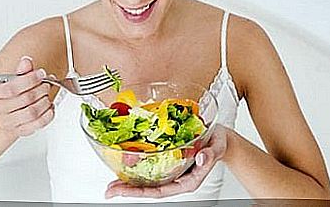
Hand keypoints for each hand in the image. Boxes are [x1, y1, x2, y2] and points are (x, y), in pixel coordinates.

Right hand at [0, 56, 54, 136]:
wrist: (4, 114)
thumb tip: (26, 61)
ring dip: (45, 102)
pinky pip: (37, 124)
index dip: (30, 80)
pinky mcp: (19, 131)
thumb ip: (21, 71)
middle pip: (25, 100)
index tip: (41, 74)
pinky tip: (50, 107)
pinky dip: (48, 115)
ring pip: (32, 113)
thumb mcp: (11, 80)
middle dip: (41, 89)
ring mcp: (7, 122)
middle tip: (46, 84)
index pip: (11, 88)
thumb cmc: (8, 95)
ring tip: (47, 95)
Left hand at [105, 124, 227, 198]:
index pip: (161, 191)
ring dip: (129, 181)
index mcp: (188, 180)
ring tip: (112, 182)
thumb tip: (201, 159)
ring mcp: (171, 170)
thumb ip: (210, 154)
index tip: (125, 191)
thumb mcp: (217, 147)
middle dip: (129, 190)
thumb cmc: (218, 143)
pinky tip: (124, 164)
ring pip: (147, 179)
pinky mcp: (168, 159)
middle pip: (150, 188)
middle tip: (110, 189)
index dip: (141, 192)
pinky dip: (136, 166)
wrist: (219, 137)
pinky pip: (150, 166)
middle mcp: (176, 177)